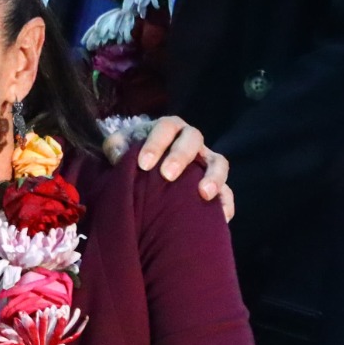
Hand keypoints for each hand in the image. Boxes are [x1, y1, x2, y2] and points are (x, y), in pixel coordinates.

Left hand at [105, 115, 234, 222]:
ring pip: (218, 162)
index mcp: (168, 127)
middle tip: (167, 176)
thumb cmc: (134, 154)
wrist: (146, 168)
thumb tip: (118, 156)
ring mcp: (205, 160)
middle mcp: (190, 140)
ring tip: (204, 194)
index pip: (166, 128)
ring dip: (214, 177)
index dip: (156, 144)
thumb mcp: (121, 145)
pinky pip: (227, 191)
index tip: (144, 164)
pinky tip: (222, 216)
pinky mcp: (215, 182)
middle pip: (193, 140)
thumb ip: (116, 146)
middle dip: (181, 156)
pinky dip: (226, 202)